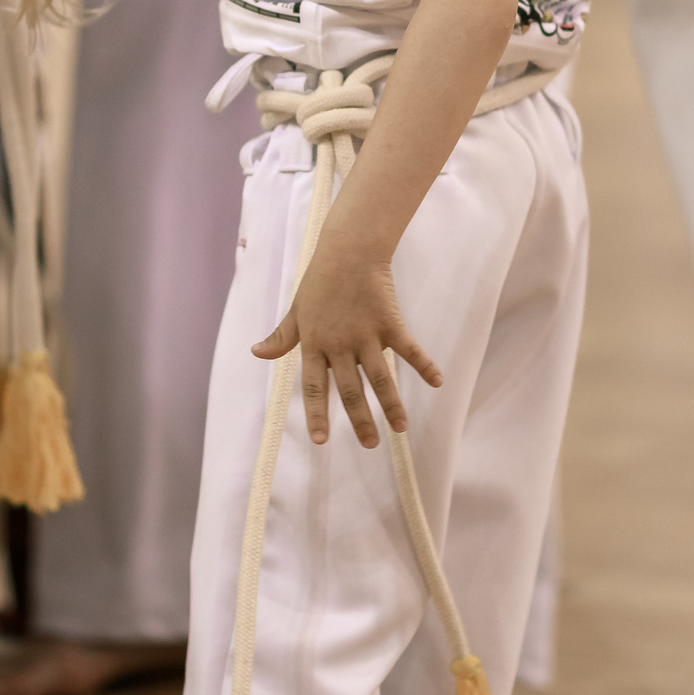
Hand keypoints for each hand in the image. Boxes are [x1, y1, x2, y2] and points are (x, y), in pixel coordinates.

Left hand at [253, 242, 443, 447]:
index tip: (322, 440)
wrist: (348, 250)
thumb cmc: (319, 280)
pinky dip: (424, 365)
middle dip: (361, 420)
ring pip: (380, 377)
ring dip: (391, 404)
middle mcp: (340, 345)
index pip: (315, 386)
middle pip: (351, 389)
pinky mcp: (389, 323)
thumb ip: (281, 337)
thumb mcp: (296, 310)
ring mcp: (366, 335)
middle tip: (371, 444)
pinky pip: (409, 349)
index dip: (318, 414)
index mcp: (315, 344)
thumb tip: (256, 353)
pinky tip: (437, 382)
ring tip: (401, 429)